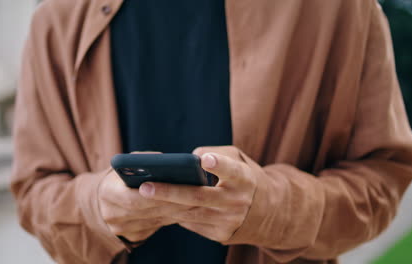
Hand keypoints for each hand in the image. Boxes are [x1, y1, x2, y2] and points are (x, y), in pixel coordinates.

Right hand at [99, 168, 190, 242]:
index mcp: (107, 192)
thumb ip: (143, 160)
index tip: (178, 186)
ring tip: (198, 201)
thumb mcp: (127, 164)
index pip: (133, 198)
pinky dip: (173, 217)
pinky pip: (157, 226)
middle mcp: (112, 214)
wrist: (106, 199)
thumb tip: (166, 160)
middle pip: (148, 211)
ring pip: (156, 220)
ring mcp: (121, 229)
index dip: (156, 194)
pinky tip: (188, 209)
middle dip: (173, 203)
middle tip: (196, 196)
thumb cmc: (122, 175)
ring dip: (177, 211)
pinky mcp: (132, 237)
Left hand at [138, 146, 257, 242]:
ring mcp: (228, 221)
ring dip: (165, 206)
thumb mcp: (239, 160)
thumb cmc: (245, 178)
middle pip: (199, 197)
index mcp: (245, 179)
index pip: (232, 171)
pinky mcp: (220, 235)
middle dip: (170, 192)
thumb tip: (188, 160)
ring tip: (143, 195)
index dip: (218, 165)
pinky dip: (174, 214)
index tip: (204, 160)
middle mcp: (238, 202)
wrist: (268, 213)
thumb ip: (216, 153)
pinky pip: (192, 223)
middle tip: (145, 187)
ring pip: (191, 214)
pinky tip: (157, 206)